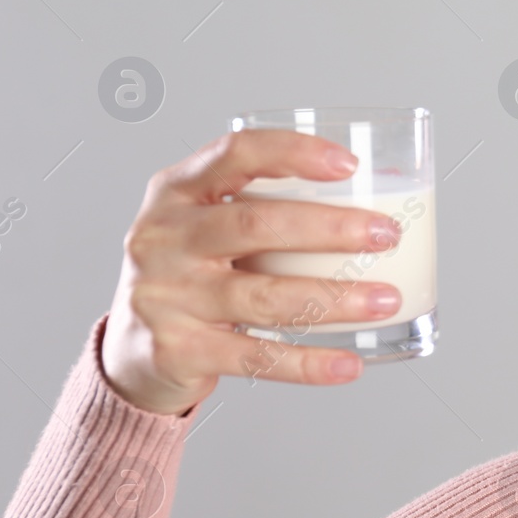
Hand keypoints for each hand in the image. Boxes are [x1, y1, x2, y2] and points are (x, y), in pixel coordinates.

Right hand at [101, 129, 404, 414]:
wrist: (131, 349)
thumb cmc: (190, 274)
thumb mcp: (204, 226)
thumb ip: (260, 209)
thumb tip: (367, 212)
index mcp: (176, 192)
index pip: (234, 155)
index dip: (293, 153)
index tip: (349, 164)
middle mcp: (164, 238)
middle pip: (255, 225)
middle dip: (331, 229)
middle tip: (387, 235)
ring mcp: (166, 296)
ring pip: (264, 297)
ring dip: (335, 299)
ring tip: (386, 299)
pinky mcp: (177, 350)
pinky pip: (257, 357)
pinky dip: (309, 363)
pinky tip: (350, 364)